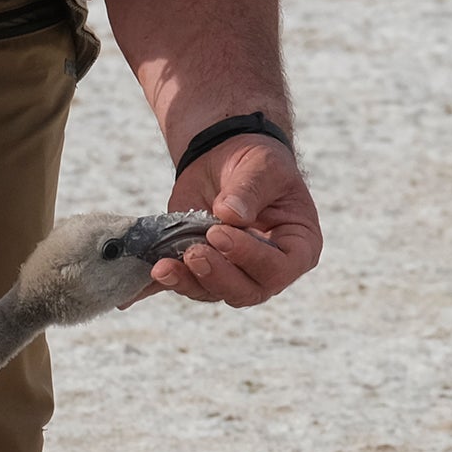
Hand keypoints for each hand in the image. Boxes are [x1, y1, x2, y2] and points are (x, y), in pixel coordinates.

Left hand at [156, 131, 321, 306]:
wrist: (226, 157)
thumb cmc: (257, 163)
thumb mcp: (263, 166)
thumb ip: (249, 190)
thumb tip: (229, 214)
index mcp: (298, 246)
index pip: (279, 268)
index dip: (250, 258)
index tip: (220, 233)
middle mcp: (270, 268)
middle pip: (248, 291)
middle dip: (218, 276)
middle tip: (194, 251)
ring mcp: (236, 273)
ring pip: (215, 293)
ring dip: (189, 282)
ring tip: (165, 266)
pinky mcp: (204, 270)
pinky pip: (189, 284)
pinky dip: (171, 281)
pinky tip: (153, 275)